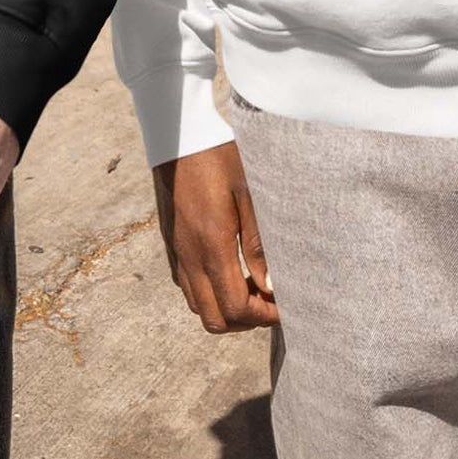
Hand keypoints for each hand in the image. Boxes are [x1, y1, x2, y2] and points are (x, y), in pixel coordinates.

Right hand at [154, 140, 278, 333]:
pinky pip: (188, 288)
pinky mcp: (173, 247)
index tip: (285, 305)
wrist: (179, 138)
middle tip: (270, 300)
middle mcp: (191, 257)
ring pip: (199, 308)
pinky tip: (230, 271)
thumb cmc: (219, 159)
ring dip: (227, 308)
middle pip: (215, 320)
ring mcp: (178, 254)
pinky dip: (210, 294)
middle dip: (246, 320)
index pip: (236, 308)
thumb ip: (258, 243)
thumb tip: (271, 286)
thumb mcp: (249, 194)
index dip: (264, 316)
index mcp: (213, 246)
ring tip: (253, 286)